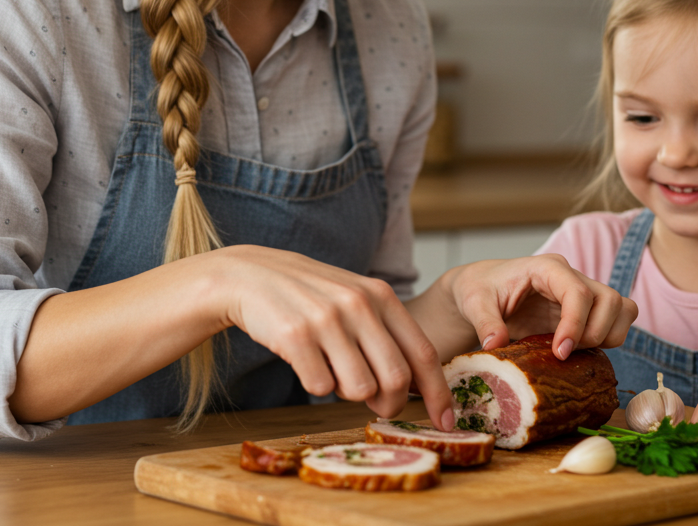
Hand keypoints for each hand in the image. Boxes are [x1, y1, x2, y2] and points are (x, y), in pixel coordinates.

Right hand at [217, 245, 454, 429]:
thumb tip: (413, 387)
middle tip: (376, 405)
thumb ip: (386, 334)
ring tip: (331, 368)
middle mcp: (359, 305)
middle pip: (395, 379)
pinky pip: (321, 388)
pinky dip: (316, 384)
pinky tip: (305, 360)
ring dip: (347, 392)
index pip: (423, 353)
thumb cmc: (310, 296)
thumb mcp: (355, 299)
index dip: (438, 392)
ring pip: (359, 389)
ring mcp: (327, 319)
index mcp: (381, 296)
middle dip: (389, 403)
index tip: (447, 420)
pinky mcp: (295, 336)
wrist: (250, 276)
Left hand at [445, 254, 637, 358]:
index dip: (576, 324)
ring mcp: (583, 293)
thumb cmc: (480, 290)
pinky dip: (609, 338)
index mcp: (547, 268)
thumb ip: (484, 322)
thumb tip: (496, 345)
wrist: (483, 290)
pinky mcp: (586, 311)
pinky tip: (580, 351)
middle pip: (610, 300)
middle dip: (594, 333)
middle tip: (563, 354)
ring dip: (607, 336)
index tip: (560, 353)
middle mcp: (571, 277)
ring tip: (574, 352)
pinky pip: (617, 321)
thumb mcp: (473, 303)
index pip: (579, 292)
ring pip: (623, 309)